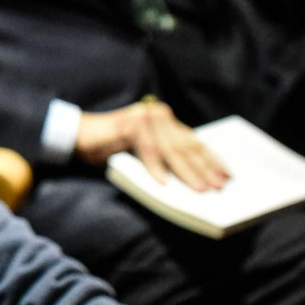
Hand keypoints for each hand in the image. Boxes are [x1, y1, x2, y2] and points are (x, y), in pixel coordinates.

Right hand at [75, 100, 229, 190]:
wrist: (77, 135)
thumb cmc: (109, 147)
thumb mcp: (143, 152)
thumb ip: (164, 156)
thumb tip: (193, 177)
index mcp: (164, 121)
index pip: (194, 141)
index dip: (212, 159)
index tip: (227, 175)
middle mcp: (158, 115)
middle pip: (186, 146)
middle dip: (204, 169)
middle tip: (219, 186)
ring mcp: (144, 118)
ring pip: (170, 150)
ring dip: (186, 172)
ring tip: (200, 189)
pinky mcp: (129, 125)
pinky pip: (147, 150)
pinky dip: (154, 168)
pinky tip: (163, 183)